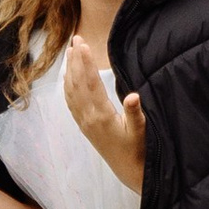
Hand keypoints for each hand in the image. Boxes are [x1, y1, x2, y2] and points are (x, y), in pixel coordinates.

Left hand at [63, 40, 145, 190]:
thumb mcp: (141, 130)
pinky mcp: (83, 125)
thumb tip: (134, 95)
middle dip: (76, 60)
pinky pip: (70, 101)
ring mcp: (83, 122)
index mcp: (102, 116)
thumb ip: (135, 112)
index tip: (83, 45)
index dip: (86, 63)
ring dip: (70, 70)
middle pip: (77, 83)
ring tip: (70, 51)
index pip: (91, 83)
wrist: (128, 169)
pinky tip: (68, 76)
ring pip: (71, 91)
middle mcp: (88, 117)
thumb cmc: (138, 149)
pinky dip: (67, 85)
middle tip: (76, 39)